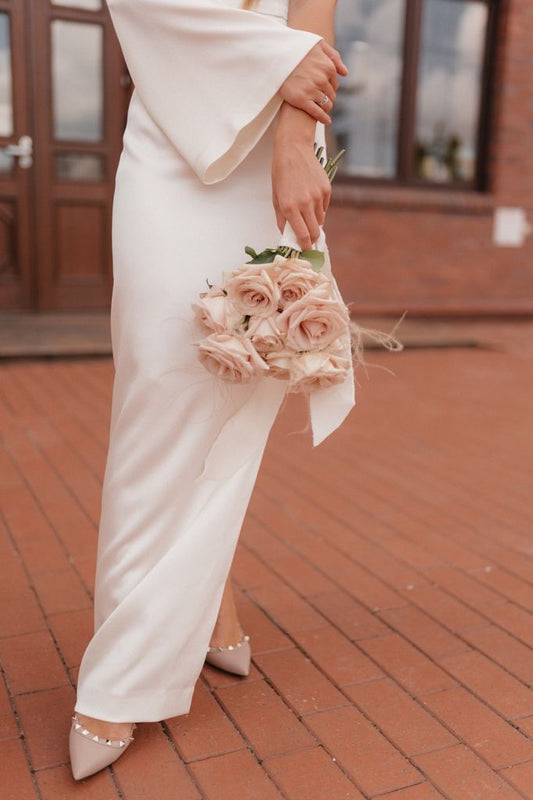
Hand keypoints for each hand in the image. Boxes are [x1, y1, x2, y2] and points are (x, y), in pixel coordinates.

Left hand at [272, 105, 331, 250]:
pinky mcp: (326, 189)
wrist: (293, 149)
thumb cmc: (281, 174)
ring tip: (306, 212)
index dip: (305, 246)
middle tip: (308, 239)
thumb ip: (282, 218)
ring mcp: (317, 196)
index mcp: (290, 207)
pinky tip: (311, 199)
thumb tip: (287, 235)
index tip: (305, 250)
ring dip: (314, 222)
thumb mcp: (276, 197)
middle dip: (312, 239)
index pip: (302, 235)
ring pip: (320, 220)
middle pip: (315, 231)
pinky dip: (319, 209)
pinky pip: (324, 207)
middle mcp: (305, 203)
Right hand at [279, 41, 347, 124]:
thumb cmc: (296, 49)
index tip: (322, 88)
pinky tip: (326, 121)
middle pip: (331, 95)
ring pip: (326, 105)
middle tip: (319, 98)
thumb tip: (345, 74)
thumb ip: (333, 57)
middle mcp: (322, 79)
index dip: (329, 86)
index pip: (334, 83)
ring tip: (321, 108)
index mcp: (327, 67)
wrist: (275, 56)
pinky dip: (323, 118)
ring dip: (325, 107)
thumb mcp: (317, 45)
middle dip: (327, 97)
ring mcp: (311, 90)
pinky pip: (317, 113)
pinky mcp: (301, 100)